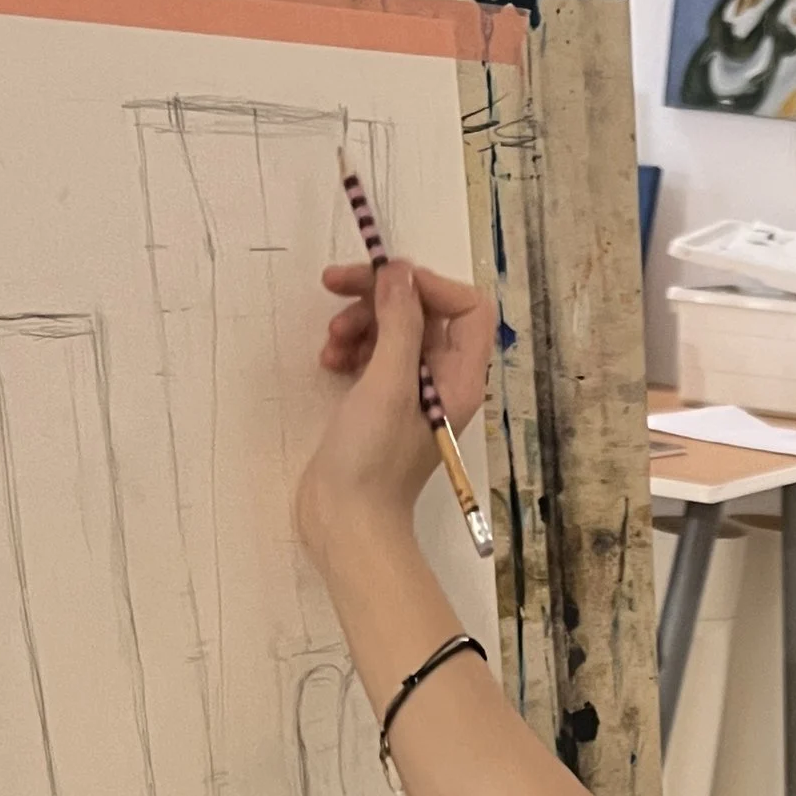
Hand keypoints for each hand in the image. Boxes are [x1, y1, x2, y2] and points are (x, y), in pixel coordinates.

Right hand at [297, 257, 490, 573]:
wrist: (346, 522)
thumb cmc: (372, 460)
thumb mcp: (387, 383)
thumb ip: (399, 323)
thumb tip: (400, 272)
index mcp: (460, 376)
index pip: (466, 307)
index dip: (427, 285)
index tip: (382, 281)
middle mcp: (442, 380)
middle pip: (423, 313)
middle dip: (380, 298)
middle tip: (336, 289)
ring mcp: (411, 393)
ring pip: (393, 331)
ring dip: (360, 323)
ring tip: (330, 342)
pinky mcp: (380, 403)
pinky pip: (372, 356)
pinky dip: (351, 349)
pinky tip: (328, 360)